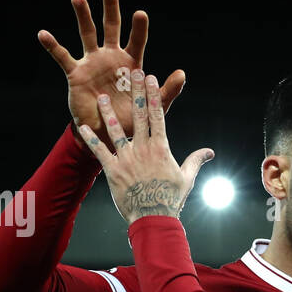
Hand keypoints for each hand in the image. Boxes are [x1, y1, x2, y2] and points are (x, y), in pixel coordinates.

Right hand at [38, 0, 186, 144]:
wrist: (107, 133)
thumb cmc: (132, 119)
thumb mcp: (151, 107)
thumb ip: (166, 91)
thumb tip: (182, 73)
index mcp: (131, 65)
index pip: (137, 42)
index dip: (139, 29)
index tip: (140, 14)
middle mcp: (111, 58)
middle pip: (111, 27)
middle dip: (111, 7)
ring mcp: (93, 63)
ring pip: (87, 34)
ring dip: (83, 16)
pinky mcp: (76, 73)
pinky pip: (63, 57)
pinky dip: (53, 46)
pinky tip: (43, 34)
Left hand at [78, 73, 213, 223]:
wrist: (153, 218)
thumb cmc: (171, 199)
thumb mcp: (186, 178)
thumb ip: (196, 161)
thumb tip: (209, 152)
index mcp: (161, 148)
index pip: (157, 116)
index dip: (153, 95)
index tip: (150, 79)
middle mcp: (143, 149)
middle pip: (138, 115)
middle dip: (135, 92)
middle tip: (131, 73)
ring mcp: (126, 159)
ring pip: (116, 130)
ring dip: (108, 113)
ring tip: (102, 97)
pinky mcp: (112, 171)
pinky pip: (99, 152)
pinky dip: (90, 139)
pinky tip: (82, 127)